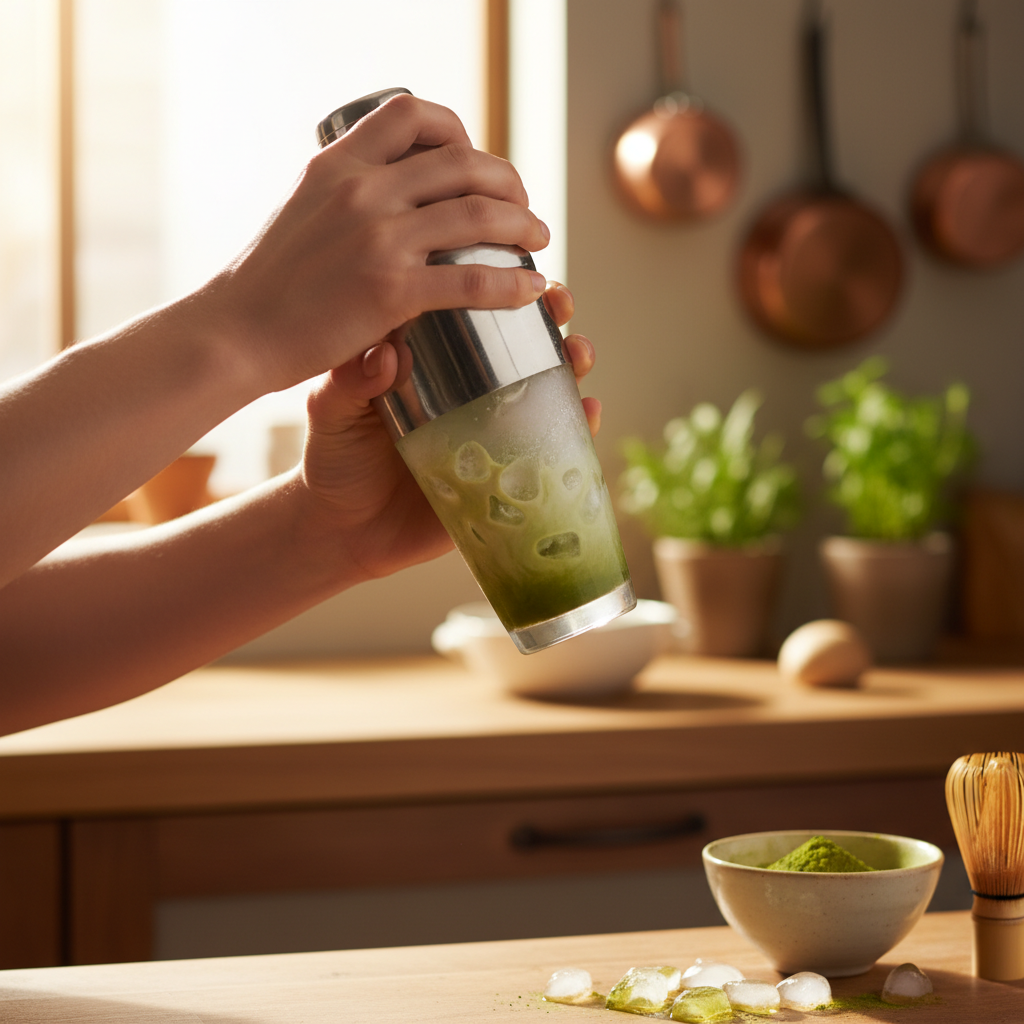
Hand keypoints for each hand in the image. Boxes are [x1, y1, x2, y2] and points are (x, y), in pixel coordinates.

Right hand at [205, 93, 550, 392]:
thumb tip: (382, 196)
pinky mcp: (390, 290)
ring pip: (478, 214)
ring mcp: (379, 239)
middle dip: (506, 181)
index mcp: (338, 164)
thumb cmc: (266, 283)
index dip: (458, 130)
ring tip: (538, 240)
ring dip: (522, 224)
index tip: (473, 159)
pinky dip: (512, 284)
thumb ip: (343, 197)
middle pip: (462, 162)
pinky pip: (472, 279)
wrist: (235, 331)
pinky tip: (531, 289)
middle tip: (521, 206)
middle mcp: (363, 190)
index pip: (411, 114)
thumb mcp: (301, 212)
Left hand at [299, 282, 599, 583]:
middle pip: (522, 343)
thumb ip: (350, 383)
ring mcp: (493, 433)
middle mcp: (469, 392)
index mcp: (430, 364)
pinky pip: (553, 450)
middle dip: (552, 317)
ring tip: (580, 353)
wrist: (339, 531)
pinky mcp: (507, 477)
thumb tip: (386, 352)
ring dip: (575, 365)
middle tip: (559, 303)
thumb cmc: (333, 459)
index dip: (499, 285)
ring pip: (548, 390)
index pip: (472, 312)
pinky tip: (589, 413)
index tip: (517, 265)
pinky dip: (579, 430)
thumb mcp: (331, 413)